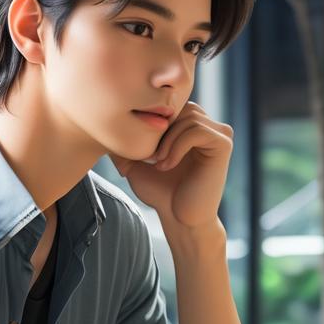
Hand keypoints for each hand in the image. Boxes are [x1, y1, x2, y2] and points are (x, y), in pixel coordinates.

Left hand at [107, 100, 232, 233]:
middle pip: (181, 107)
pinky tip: (167, 166)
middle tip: (150, 157)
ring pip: (188, 117)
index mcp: (193, 126)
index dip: (153, 122)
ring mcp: (219, 134)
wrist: (180, 219)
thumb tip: (100, 125)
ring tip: (158, 163)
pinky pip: (196, 131)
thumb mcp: (135, 163)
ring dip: (167, 141)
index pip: (171, 105)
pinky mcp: (223, 144)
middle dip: (161, 130)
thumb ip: (124, 143)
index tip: (143, 150)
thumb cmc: (161, 193)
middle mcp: (210, 126)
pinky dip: (176, 147)